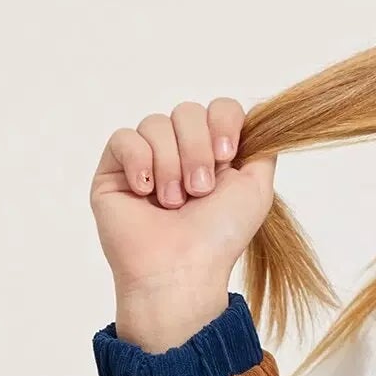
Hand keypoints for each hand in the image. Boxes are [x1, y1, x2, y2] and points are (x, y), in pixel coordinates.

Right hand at [89, 97, 275, 298]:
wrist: (182, 268)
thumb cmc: (219, 237)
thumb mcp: (257, 190)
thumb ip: (262, 150)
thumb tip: (257, 124)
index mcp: (214, 155)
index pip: (219, 108)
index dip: (223, 122)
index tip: (226, 155)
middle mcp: (181, 153)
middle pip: (187, 111)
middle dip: (197, 149)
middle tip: (199, 191)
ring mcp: (146, 160)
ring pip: (156, 124)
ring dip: (170, 164)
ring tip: (172, 202)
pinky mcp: (114, 170)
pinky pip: (124, 138)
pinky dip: (139, 162)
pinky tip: (144, 192)